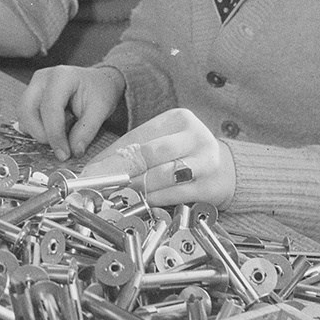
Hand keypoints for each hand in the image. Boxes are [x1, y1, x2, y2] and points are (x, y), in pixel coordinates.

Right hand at [19, 65, 123, 161]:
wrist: (98, 82)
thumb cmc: (99, 91)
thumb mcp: (101, 110)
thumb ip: (86, 131)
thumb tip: (74, 151)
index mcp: (61, 76)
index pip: (50, 108)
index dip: (55, 135)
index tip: (64, 154)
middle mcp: (43, 78)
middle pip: (27, 110)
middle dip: (40, 134)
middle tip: (59, 147)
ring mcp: (34, 86)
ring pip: (23, 115)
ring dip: (38, 132)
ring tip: (61, 133)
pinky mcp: (31, 96)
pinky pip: (25, 117)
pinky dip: (37, 129)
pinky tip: (55, 128)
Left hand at [80, 108, 236, 207]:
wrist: (226, 169)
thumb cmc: (185, 154)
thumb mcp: (162, 142)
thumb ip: (132, 150)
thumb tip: (96, 168)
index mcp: (179, 119)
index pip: (138, 136)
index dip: (112, 156)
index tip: (93, 171)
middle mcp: (195, 136)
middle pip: (151, 153)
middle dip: (123, 172)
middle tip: (104, 184)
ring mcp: (206, 161)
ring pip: (164, 175)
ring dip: (138, 187)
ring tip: (122, 193)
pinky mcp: (210, 186)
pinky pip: (176, 194)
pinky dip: (156, 199)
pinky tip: (143, 201)